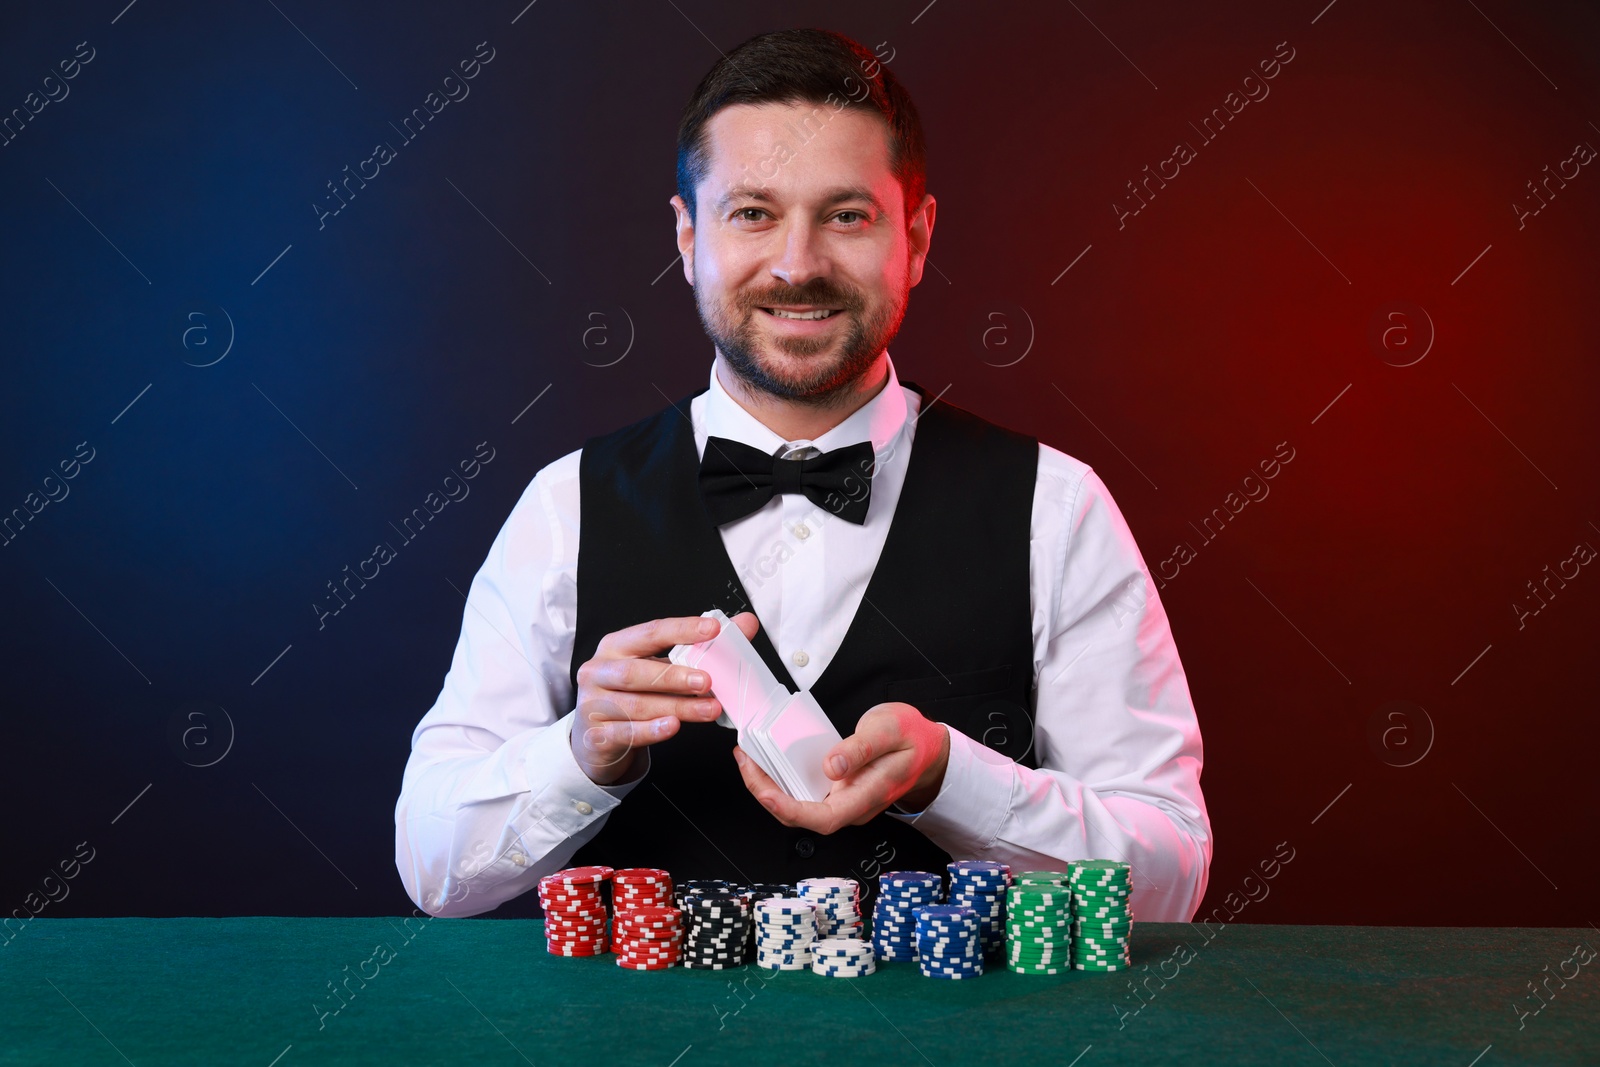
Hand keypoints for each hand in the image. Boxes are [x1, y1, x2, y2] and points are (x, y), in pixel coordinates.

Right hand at [571, 611, 760, 784]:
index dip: (682, 630)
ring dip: (676, 707)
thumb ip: (700, 646)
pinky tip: (673, 727)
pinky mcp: (596, 735)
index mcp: (616, 646)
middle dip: (674, 676)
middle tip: (707, 681)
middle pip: (635, 671)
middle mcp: (600, 671)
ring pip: (636, 705)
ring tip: (708, 709)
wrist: (597, 736)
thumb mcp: (660, 665)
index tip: (713, 629)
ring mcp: (594, 704)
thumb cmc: (633, 693)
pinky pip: (626, 733)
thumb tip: (744, 624)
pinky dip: (651, 730)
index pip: (650, 632)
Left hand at [733, 702, 949, 833]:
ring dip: (768, 787)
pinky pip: (802, 793)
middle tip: (744, 761)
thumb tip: (833, 766)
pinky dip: (780, 779)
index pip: (823, 819)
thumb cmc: (912, 739)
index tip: (765, 792)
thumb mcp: (890, 730)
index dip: (790, 810)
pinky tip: (768, 760)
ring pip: (798, 806)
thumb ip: (862, 748)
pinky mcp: (837, 791)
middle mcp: (851, 806)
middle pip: (800, 816)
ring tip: (748, 759)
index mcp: (866, 796)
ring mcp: (843, 801)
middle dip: (766, 793)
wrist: (928, 749)